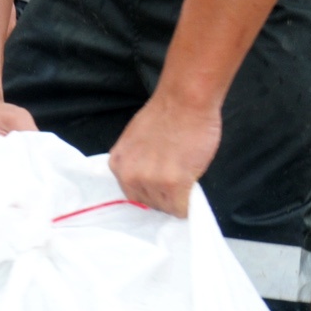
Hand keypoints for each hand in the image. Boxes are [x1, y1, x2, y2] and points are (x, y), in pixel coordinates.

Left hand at [107, 91, 221, 217]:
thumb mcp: (135, 141)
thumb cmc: (165, 114)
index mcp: (118, 164)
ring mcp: (151, 181)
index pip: (132, 194)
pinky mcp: (174, 184)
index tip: (162, 183)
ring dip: (177, 200)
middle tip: (178, 182)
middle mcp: (130, 175)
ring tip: (186, 180)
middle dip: (164, 196)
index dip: (150, 190)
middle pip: (149, 203)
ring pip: (165, 208)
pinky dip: (188, 206)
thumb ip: (137, 163)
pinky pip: (181, 209)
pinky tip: (192, 191)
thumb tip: (147, 181)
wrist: (184, 101)